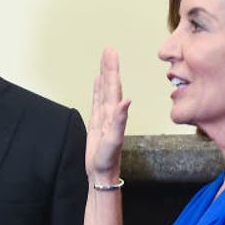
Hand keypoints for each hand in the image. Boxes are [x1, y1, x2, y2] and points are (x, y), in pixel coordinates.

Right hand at [86, 47, 130, 182]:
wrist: (102, 174)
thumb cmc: (108, 160)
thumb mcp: (114, 140)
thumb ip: (120, 120)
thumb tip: (126, 100)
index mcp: (115, 113)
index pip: (113, 86)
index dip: (111, 69)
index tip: (110, 53)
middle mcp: (111, 112)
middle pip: (109, 84)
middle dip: (109, 66)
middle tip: (108, 49)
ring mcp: (104, 117)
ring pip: (104, 90)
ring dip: (104, 75)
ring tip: (104, 60)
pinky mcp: (97, 123)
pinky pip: (97, 101)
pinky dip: (97, 89)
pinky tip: (97, 81)